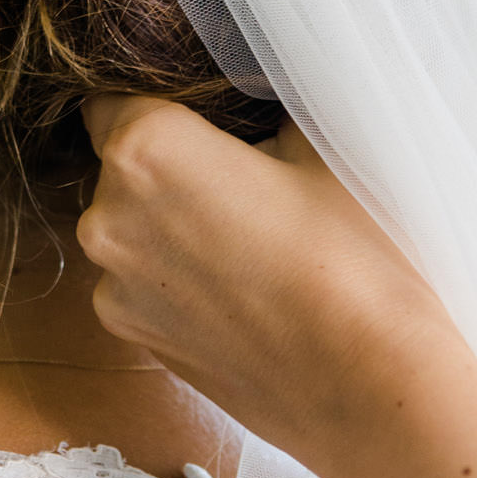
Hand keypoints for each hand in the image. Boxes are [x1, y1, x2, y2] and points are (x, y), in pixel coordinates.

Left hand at [75, 94, 457, 467]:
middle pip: (122, 167)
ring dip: (172, 226)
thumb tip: (246, 101)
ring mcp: (113, 285)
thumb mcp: (320, 143)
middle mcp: (107, 216)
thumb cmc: (353, 255)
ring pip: (132, 228)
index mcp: (146, 149)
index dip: (161, 102)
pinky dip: (178, 280)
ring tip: (253, 246)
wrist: (369, 382)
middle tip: (247, 184)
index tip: (204, 117)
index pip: (113, 95)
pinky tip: (243, 292)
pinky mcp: (133, 338)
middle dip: (172, 168)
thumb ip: (258, 110)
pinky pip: (143, 283)